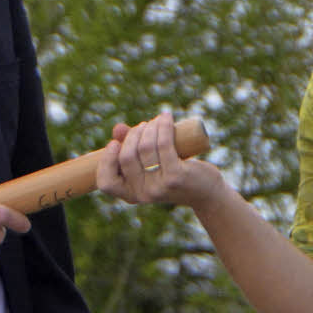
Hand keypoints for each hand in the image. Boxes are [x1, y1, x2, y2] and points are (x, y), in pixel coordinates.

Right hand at [96, 112, 219, 207]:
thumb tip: (117, 129)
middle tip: (145, 126)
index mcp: (131, 195)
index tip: (115, 143)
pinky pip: (164, 144)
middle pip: (127, 157)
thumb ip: (132, 148)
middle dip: (134, 134)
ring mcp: (159, 187)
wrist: (206, 192)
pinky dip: (163, 126)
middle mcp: (143, 194)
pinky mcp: (176, 176)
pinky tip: (166, 117)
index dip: (106, 160)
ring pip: (146, 148)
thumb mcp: (151, 164)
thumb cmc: (175, 175)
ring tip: (157, 121)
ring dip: (150, 127)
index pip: (106, 183)